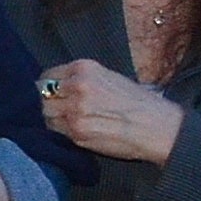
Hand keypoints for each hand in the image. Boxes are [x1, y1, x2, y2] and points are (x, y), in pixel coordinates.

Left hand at [35, 57, 180, 164]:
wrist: (158, 126)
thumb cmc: (140, 102)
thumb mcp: (111, 78)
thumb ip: (83, 80)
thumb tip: (58, 86)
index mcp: (84, 69)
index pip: (48, 75)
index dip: (49, 86)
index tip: (52, 93)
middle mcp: (76, 86)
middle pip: (43, 95)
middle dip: (49, 102)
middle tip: (60, 109)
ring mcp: (74, 110)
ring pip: (46, 113)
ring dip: (53, 118)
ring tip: (68, 121)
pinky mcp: (76, 131)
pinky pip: (55, 130)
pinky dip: (60, 131)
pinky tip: (74, 130)